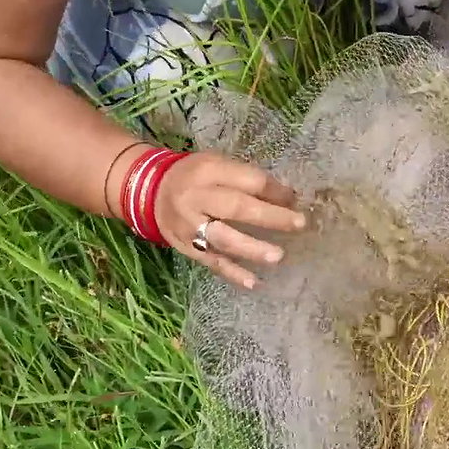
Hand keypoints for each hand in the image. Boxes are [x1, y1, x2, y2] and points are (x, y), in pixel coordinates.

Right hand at [153, 152, 306, 288]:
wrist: (149, 191)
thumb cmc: (194, 177)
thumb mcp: (217, 165)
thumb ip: (246, 179)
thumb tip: (287, 198)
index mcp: (208, 171)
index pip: (247, 180)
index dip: (274, 191)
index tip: (295, 201)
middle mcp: (197, 197)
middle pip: (236, 207)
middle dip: (270, 217)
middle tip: (299, 224)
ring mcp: (189, 225)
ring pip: (223, 238)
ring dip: (252, 249)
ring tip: (278, 257)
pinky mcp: (186, 248)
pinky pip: (212, 262)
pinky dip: (233, 273)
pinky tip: (254, 283)